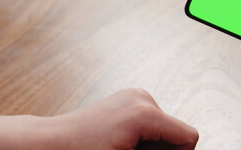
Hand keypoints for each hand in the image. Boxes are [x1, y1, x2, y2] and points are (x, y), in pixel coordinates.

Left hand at [0, 88, 198, 149]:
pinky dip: (143, 136)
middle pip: (175, 132)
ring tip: (124, 149)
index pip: (188, 137)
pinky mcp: (127, 99)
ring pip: (163, 128)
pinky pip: (150, 122)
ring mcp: (134, 96)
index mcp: (145, 112)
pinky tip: (121, 142)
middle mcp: (143, 98)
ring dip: (151, 145)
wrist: (52, 142)